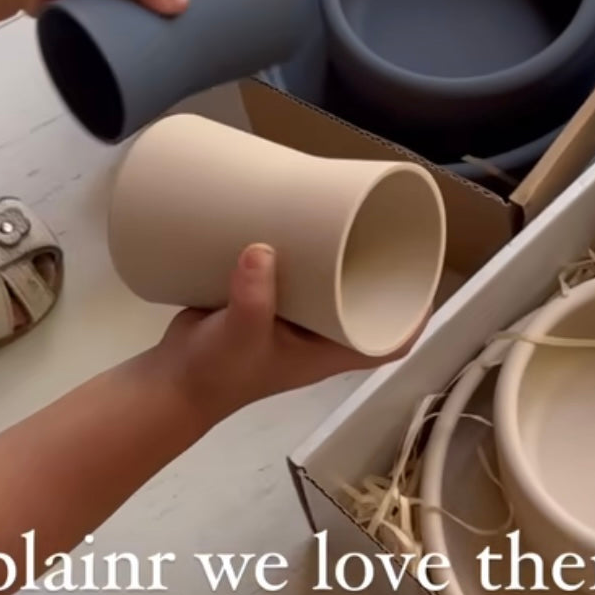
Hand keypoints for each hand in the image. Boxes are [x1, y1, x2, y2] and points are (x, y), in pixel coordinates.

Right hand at [149, 244, 420, 425]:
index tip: (423, 276)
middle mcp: (318, 335)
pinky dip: (298, 251)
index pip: (391, 343)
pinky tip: (296, 219)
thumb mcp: (241, 336)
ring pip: (328, 286)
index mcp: (329, 352)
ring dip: (337, 256)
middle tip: (381, 225)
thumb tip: (263, 248)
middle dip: (377, 270)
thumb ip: (253, 298)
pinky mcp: (263, 300)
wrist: (171, 381)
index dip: (414, 316)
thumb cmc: (218, 371)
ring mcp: (291, 318)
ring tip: (343, 213)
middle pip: (364, 305)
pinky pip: (293, 274)